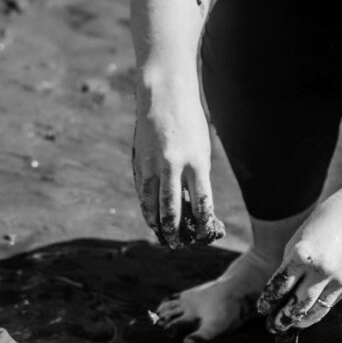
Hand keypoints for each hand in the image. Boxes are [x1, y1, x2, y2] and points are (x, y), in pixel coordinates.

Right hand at [132, 102, 223, 248]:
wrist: (164, 97)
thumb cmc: (190, 123)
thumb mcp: (201, 149)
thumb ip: (196, 175)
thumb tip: (191, 204)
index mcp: (196, 162)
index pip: (201, 201)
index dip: (202, 222)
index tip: (203, 236)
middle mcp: (173, 166)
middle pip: (172, 207)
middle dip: (175, 230)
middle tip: (177, 245)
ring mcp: (152, 164)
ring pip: (151, 202)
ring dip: (155, 222)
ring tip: (159, 235)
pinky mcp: (138, 162)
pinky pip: (142, 191)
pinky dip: (146, 205)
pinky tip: (149, 215)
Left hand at [256, 177, 341, 331]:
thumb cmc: (323, 221)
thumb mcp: (298, 240)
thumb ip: (290, 265)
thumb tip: (281, 290)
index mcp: (301, 255)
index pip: (279, 286)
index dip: (268, 300)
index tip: (262, 309)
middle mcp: (320, 270)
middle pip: (296, 304)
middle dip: (282, 318)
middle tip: (270, 327)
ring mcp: (337, 279)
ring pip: (315, 309)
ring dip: (299, 321)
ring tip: (286, 327)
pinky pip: (329, 303)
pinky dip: (316, 312)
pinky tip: (306, 317)